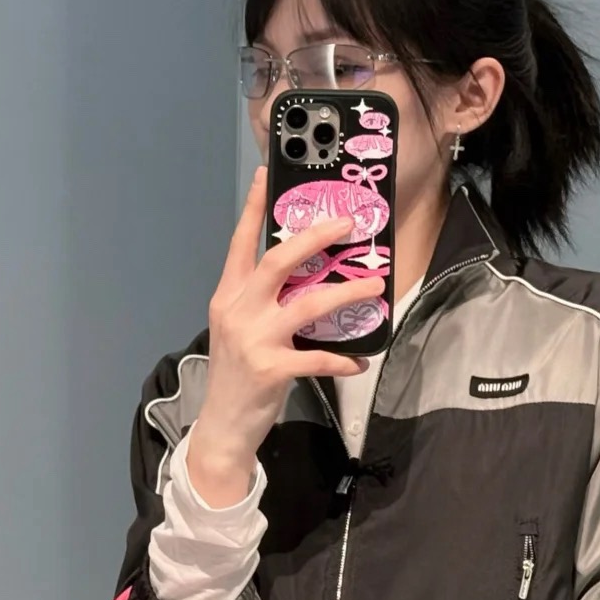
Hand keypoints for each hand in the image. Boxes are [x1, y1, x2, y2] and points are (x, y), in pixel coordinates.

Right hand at [196, 166, 385, 476]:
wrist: (223, 425)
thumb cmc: (237, 374)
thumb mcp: (238, 329)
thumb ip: (260, 301)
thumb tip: (302, 276)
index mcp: (228, 295)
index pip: (241, 243)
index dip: (254, 208)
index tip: (266, 174)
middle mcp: (238, 310)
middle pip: (278, 262)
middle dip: (315, 239)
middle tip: (347, 225)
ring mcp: (254, 340)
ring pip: (308, 305)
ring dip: (346, 293)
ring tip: (376, 287)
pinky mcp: (271, 369)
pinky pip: (317, 359)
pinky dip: (342, 359)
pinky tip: (360, 361)